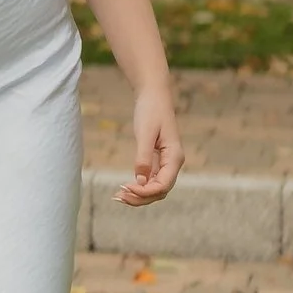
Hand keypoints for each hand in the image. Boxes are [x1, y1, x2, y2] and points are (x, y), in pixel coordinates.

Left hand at [116, 79, 182, 206]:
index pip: (163, 185)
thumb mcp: (145, 133)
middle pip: (159, 191)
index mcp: (175, 157)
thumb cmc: (151, 111)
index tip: (126, 187)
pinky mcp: (156, 160)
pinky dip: (138, 186)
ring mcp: (165, 163)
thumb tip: (140, 181)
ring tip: (118, 196)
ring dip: (138, 195)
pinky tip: (124, 188)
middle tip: (118, 196)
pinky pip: (150, 180)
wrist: (153, 95)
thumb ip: (143, 158)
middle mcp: (172, 163)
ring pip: (154, 188)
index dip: (145, 192)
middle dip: (140, 197)